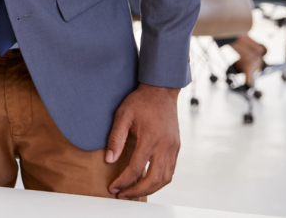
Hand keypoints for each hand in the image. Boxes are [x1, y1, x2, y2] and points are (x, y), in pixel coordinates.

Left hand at [106, 84, 180, 198]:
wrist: (161, 91)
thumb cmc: (140, 101)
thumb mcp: (123, 115)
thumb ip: (116, 138)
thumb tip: (109, 160)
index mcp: (151, 138)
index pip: (136, 168)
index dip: (123, 181)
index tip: (113, 187)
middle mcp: (165, 146)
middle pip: (154, 180)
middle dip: (137, 191)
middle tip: (123, 195)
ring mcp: (173, 148)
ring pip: (165, 179)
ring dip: (150, 189)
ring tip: (134, 192)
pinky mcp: (176, 148)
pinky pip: (170, 171)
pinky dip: (159, 181)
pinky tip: (147, 182)